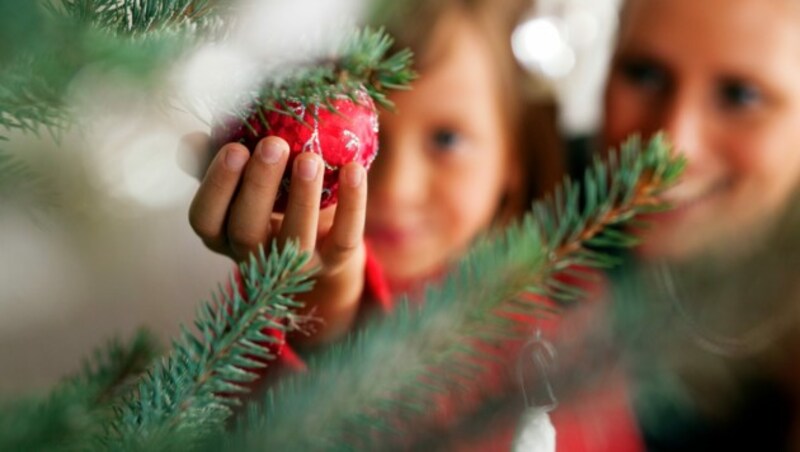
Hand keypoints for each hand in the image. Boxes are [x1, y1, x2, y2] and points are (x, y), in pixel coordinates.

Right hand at [184, 133, 367, 345]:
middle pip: (246, 230)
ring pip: (295, 239)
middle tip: (273, 144)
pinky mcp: (333, 263)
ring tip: (310, 157)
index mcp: (221, 234)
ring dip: (302, 197)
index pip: (205, 218)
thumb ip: (215, 158)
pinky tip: (353, 169)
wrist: (320, 237)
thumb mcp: (241, 179)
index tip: (234, 147)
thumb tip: (191, 139)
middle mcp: (253, 256)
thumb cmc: (270, 196)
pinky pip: (343, 239)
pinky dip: (352, 205)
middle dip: (259, 185)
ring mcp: (294, 266)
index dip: (216, 186)